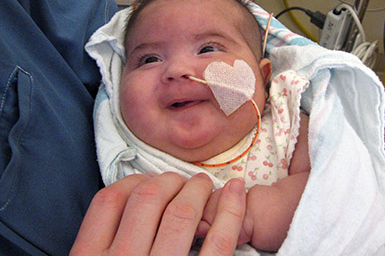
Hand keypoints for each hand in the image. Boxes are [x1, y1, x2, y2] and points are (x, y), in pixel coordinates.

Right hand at [70, 173, 245, 255]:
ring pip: (181, 212)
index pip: (109, 200)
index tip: (149, 183)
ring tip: (205, 186)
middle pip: (148, 197)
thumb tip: (133, 199)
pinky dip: (232, 210)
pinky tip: (237, 189)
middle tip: (182, 183)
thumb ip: (105, 245)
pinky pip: (219, 242)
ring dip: (198, 189)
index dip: (133, 182)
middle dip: (169, 181)